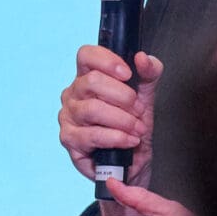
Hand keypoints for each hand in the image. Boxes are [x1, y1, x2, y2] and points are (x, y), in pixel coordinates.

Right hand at [58, 46, 161, 185]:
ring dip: (122, 119)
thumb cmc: (133, 125)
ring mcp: (68, 116)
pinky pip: (92, 135)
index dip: (107, 61)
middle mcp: (73, 93)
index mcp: (88, 76)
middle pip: (92, 81)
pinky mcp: (69, 139)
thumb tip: (142, 58)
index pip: (86, 55)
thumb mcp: (147, 95)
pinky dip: (116, 137)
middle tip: (139, 109)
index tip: (128, 74)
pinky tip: (128, 140)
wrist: (134, 160)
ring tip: (137, 128)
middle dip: (123, 96)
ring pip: (93, 109)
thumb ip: (149, 73)